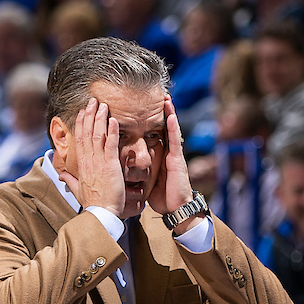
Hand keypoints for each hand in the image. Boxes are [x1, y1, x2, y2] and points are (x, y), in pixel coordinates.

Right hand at [59, 97, 125, 217]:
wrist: (100, 214)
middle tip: (92, 101)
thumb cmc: (91, 204)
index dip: (81, 124)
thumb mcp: (77, 191)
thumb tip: (61, 175)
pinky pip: (111, 145)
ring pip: (98, 135)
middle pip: (87, 133)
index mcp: (82, 165)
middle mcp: (89, 161)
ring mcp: (99, 162)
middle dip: (89, 115)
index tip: (83, 112)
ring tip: (102, 105)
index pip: (80, 140)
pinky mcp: (110, 166)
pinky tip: (113, 120)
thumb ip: (69, 180)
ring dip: (100, 119)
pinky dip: (112, 132)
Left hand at [148, 96, 194, 225]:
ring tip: (166, 98)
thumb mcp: (148, 181)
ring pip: (171, 130)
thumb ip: (141, 171)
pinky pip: (174, 141)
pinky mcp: (177, 160)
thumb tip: (126, 169)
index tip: (143, 108)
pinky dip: (172, 128)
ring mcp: (174, 155)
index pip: (154, 134)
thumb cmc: (162, 197)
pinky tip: (170, 115)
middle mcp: (168, 153)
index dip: (150, 122)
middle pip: (164, 128)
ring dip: (170, 113)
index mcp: (160, 157)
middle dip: (162, 112)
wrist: (175, 209)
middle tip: (159, 95)